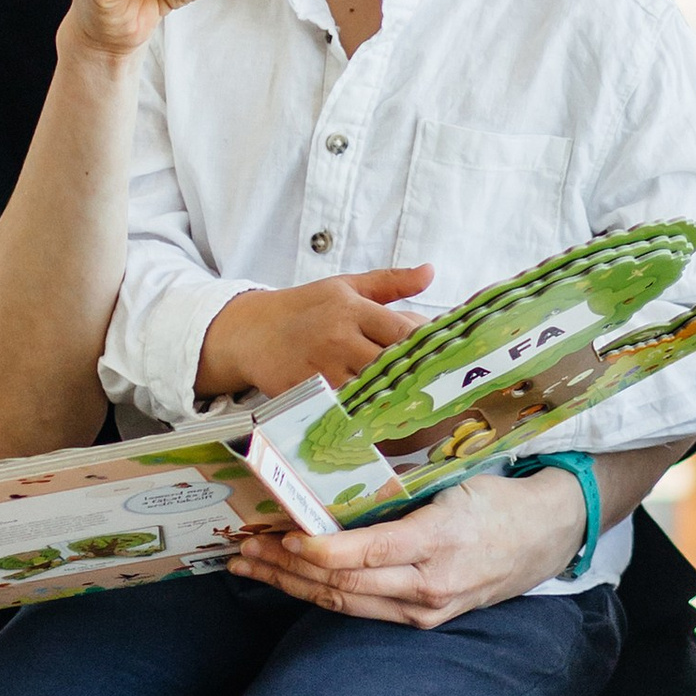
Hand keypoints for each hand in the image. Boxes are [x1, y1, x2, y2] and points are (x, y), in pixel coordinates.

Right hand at [197, 265, 433, 400]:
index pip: (401, 333)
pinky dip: (364, 417)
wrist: (250, 332)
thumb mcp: (345, 286)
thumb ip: (391, 282)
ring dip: (392, 403)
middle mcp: (337, 338)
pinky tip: (381, 422)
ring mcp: (320, 369)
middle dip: (414, 380)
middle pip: (389, 366)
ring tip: (417, 411)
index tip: (445, 361)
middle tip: (440, 393)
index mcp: (351, 309)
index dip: (426, 350)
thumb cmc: (305, 308)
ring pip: (369, 393)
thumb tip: (431, 272)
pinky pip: (344, 411)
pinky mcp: (305, 393)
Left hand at [230, 464, 590, 627]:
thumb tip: (336, 478)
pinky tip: (292, 583)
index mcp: (439, 540)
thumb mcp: (454, 482)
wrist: (549, 533)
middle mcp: (430, 584)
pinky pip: (364, 610)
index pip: (366, 555)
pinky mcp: (426, 619)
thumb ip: (401, 490)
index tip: (281, 535)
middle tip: (244, 549)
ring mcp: (427, 608)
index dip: (317, 551)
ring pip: (346, 604)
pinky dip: (323, 596)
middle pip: (344, 585)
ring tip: (251, 568)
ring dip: (292, 587)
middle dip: (285, 569)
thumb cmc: (499, 496)